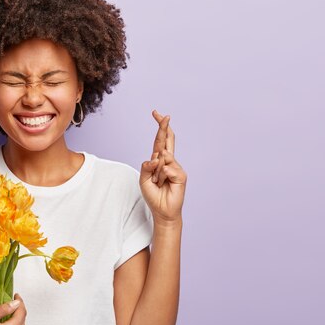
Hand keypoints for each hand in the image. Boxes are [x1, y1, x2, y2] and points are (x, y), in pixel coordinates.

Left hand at [139, 110, 186, 224]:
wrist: (162, 210)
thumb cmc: (153, 195)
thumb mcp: (143, 179)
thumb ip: (146, 166)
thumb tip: (157, 156)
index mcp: (159, 160)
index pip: (159, 141)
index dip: (159, 127)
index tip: (156, 113)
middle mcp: (169, 161)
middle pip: (167, 140)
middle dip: (163, 127)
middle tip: (163, 115)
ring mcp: (176, 167)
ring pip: (162, 159)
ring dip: (155, 172)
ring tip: (158, 183)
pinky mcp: (181, 175)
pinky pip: (166, 168)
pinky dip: (161, 176)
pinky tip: (163, 184)